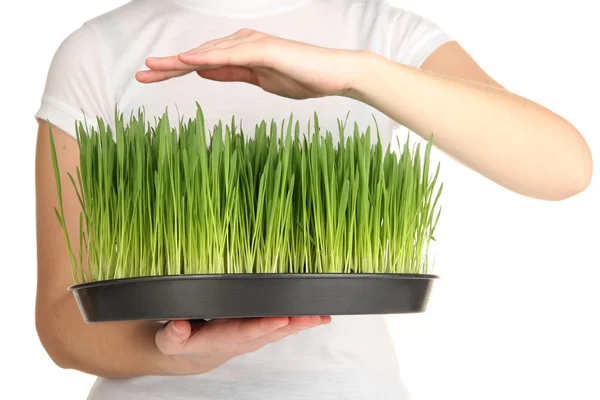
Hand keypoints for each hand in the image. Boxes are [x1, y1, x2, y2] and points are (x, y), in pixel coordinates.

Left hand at [136, 29, 362, 98]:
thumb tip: (204, 72)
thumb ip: (232, 74)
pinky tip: (185, 60)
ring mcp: (251, 44)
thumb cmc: (301, 78)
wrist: (333, 74)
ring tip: (153, 69)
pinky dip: (205, 57)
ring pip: (208, 53)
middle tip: (141, 75)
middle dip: (168, 66)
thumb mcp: (259, 81)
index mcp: (241, 53)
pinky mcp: (262, 49)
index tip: (152, 79)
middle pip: (198, 55)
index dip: (175, 70)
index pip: (202, 63)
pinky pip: (228, 55)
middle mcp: (242, 43)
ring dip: (178, 61)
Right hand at [155, 315, 330, 373]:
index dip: (264, 326)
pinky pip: (282, 326)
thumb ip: (173, 334)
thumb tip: (178, 325)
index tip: (281, 319)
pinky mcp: (259, 330)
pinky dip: (299, 321)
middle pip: (272, 331)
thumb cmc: (183, 343)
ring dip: (301, 323)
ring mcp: (254, 335)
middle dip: (293, 324)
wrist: (191, 354)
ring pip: (281, 329)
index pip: (246, 332)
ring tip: (320, 316)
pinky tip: (317, 317)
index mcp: (223, 339)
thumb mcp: (169, 340)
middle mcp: (243, 338)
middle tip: (312, 316)